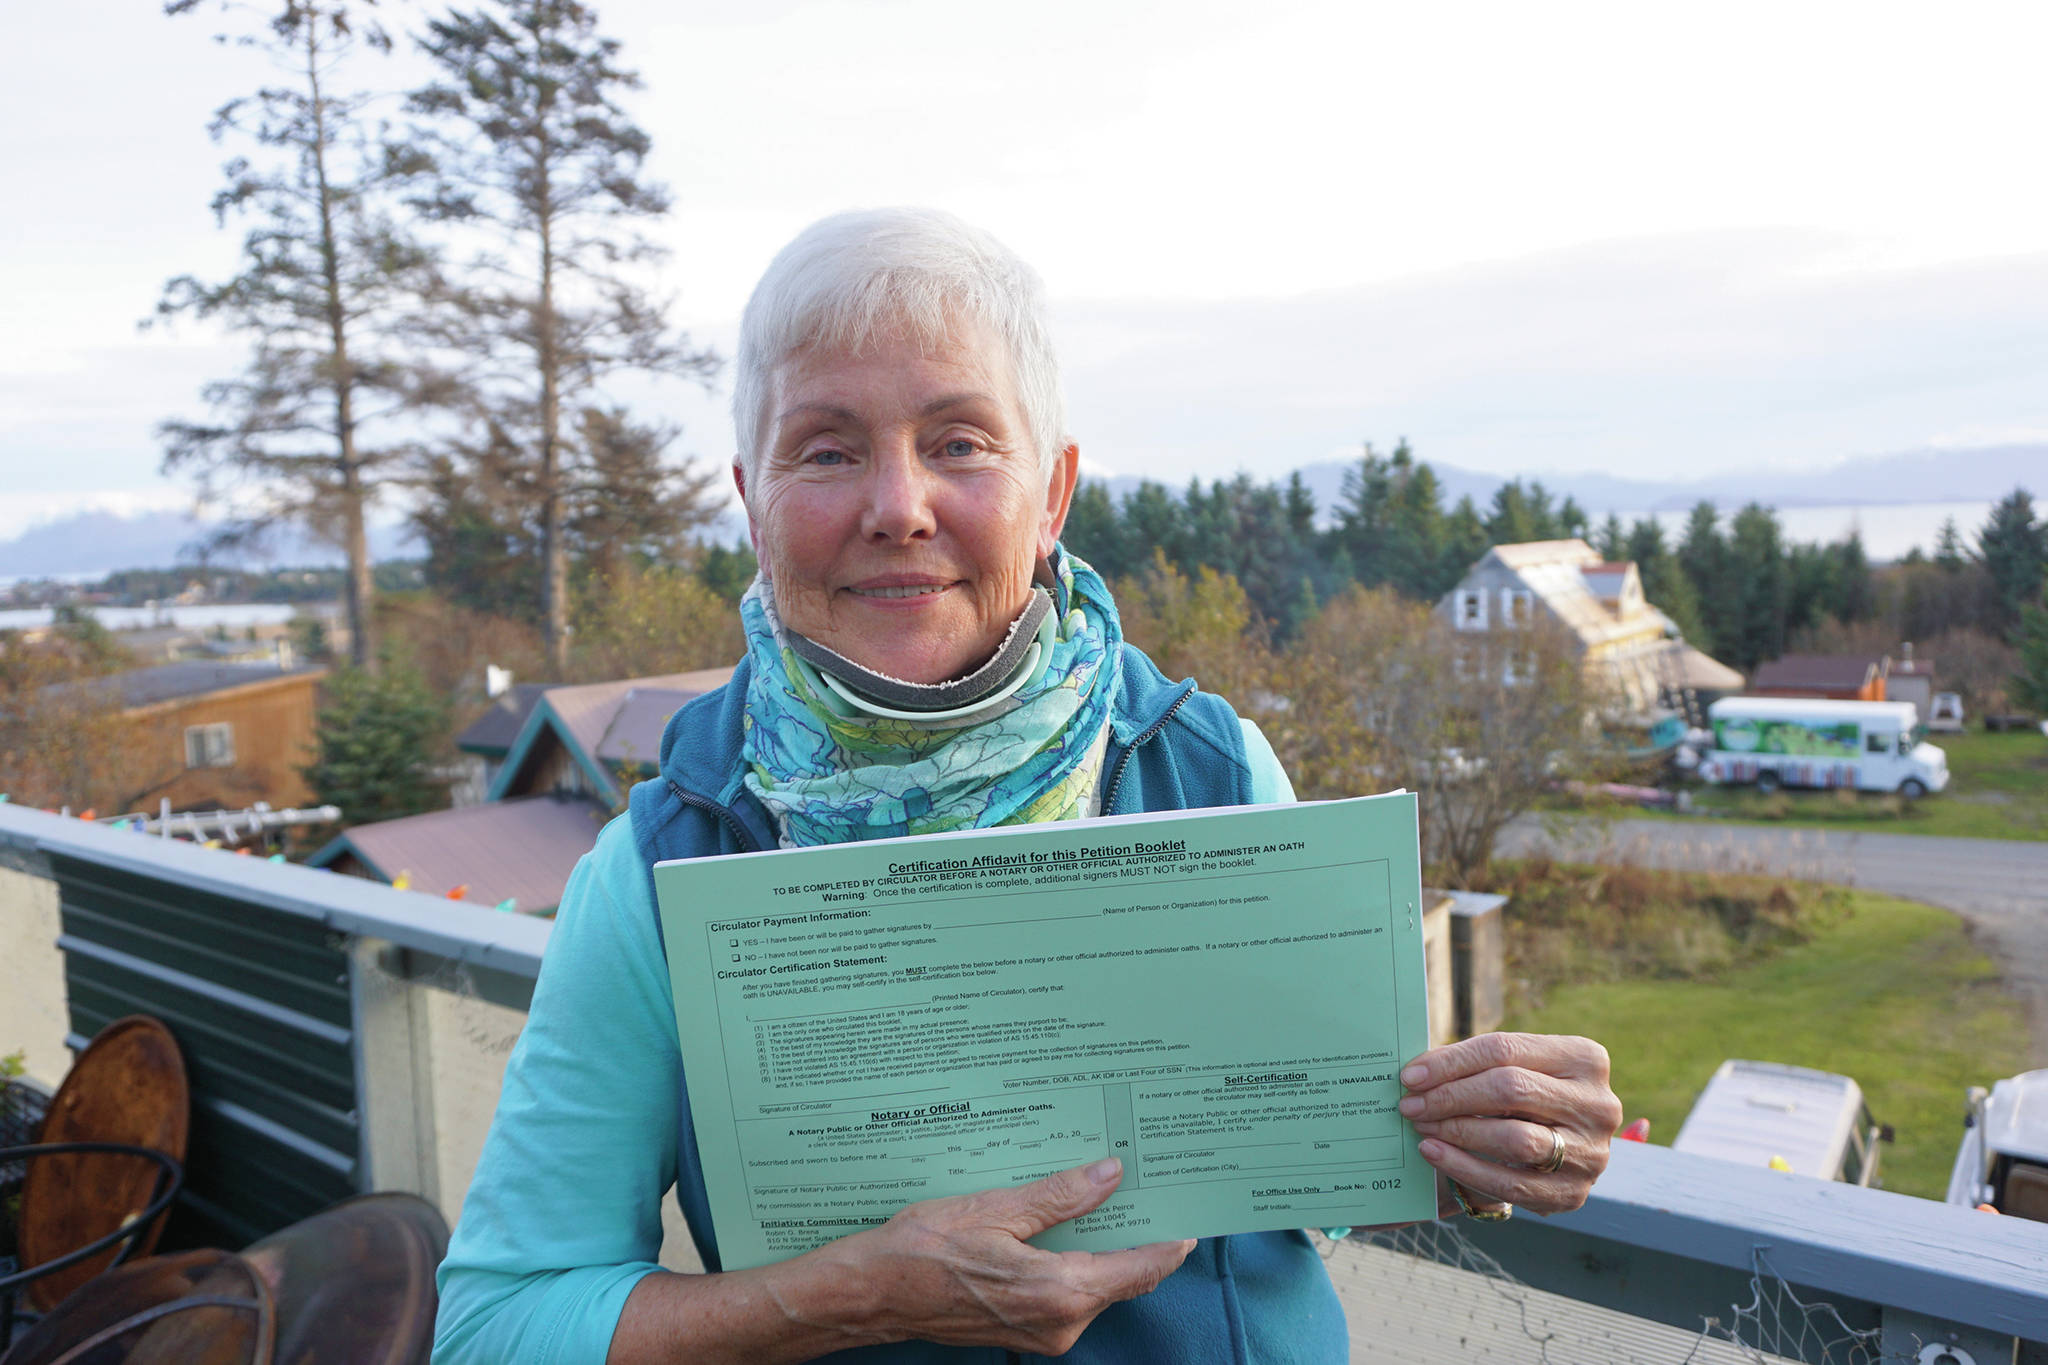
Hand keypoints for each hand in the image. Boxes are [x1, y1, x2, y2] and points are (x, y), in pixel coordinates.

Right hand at [798, 1157, 1195, 1355]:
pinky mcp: (1026, 1331)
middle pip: (1123, 1276)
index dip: (1170, 1238)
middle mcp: (1061, 1322)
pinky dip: (1077, 1261)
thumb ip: (1059, 1195)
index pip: (1141, 1267)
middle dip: (1138, 1233)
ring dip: (1103, 1245)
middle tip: (1148, 1184)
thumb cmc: (923, 1251)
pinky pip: (1069, 1293)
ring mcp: (1044, 1332)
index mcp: (1060, 1291)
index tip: (1191, 1208)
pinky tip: (1065, 1224)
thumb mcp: (994, 1209)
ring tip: (1105, 1193)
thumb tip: (1110, 1173)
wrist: (872, 1294)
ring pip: (1096, 1284)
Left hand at [1398, 1032, 1620, 1215]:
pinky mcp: (1573, 1193)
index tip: (1410, 1075)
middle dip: (1451, 1096)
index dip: (1451, 1062)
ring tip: (1421, 1126)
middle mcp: (1598, 1104)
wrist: (1561, 1153)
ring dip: (1457, 1131)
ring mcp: (1592, 1152)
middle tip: (1410, 1104)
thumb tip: (1417, 1072)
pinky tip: (1435, 1153)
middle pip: (1510, 1089)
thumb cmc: (1527, 1099)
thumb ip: (1478, 1064)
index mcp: (1584, 1058)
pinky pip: (1511, 1184)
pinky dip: (1465, 1168)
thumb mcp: (1516, 1069)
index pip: (1505, 1049)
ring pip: (1514, 1138)